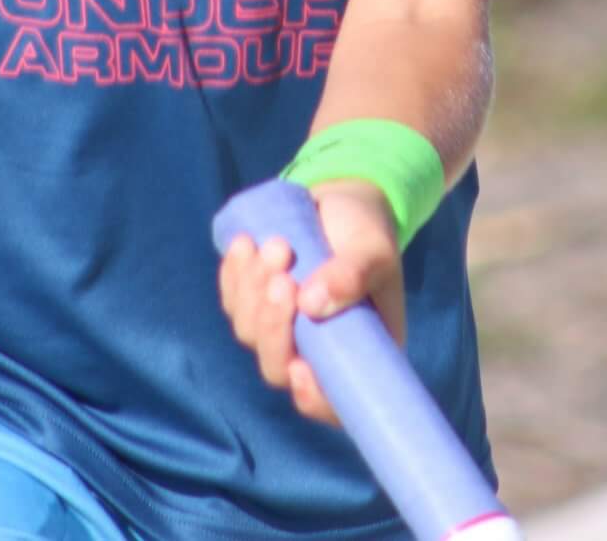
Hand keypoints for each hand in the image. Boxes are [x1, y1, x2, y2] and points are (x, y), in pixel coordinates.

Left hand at [217, 179, 403, 425]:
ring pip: (249, 332)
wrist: (342, 203)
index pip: (330, 402)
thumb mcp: (373, 250)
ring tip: (278, 244)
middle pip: (278, 367)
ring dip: (254, 290)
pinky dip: (234, 276)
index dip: (312, 397)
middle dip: (272, 327)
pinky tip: (245, 245)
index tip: (299, 367)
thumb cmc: (368, 233)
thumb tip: (312, 305)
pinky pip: (233, 303)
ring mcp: (283, 330)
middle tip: (283, 277)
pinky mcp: (257, 304)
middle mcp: (315, 352)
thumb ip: (352, 276)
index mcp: (356, 354)